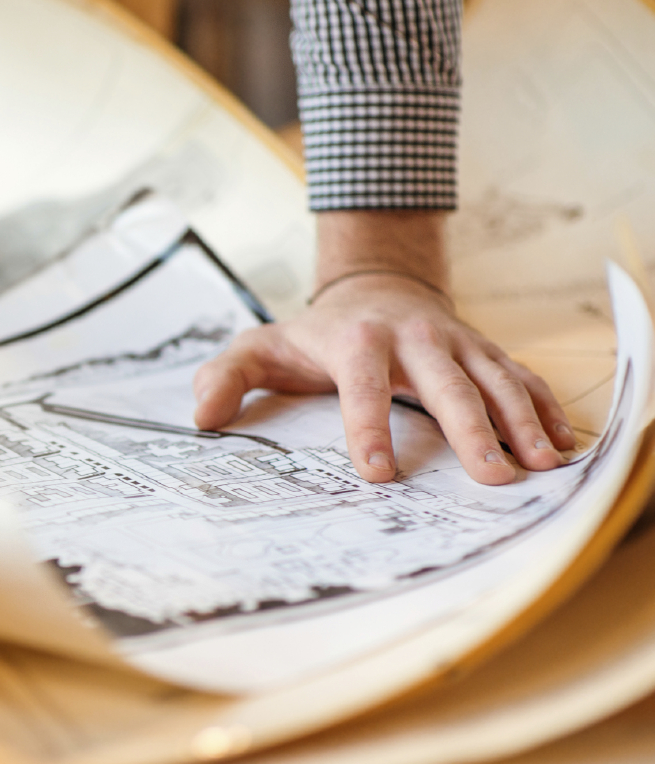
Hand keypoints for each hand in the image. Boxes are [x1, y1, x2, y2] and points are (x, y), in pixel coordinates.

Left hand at [192, 211, 574, 485]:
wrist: (374, 287)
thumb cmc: (314, 333)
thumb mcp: (260, 347)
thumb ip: (226, 376)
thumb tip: (202, 415)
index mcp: (357, 342)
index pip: (363, 387)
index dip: (369, 429)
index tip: (377, 473)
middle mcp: (416, 338)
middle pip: (447, 385)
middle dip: (471, 430)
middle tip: (489, 476)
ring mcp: (457, 343)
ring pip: (496, 381)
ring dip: (521, 423)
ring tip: (541, 464)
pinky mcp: (485, 351)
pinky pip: (521, 379)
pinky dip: (544, 409)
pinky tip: (561, 445)